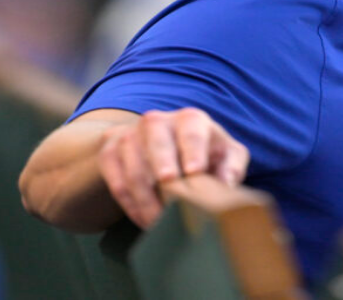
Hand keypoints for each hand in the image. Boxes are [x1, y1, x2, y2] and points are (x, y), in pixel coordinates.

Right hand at [97, 108, 249, 227]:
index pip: (191, 132)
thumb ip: (232, 165)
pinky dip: (131, 205)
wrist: (164, 145)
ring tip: (161, 224)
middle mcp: (157, 122)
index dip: (192, 151)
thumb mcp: (225, 154)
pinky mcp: (110, 152)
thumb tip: (226, 184)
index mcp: (190, 119)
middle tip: (170, 193)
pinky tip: (145, 220)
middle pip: (156, 143)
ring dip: (148, 200)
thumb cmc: (204, 153)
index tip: (194, 172)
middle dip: (163, 167)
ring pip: (134, 169)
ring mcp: (130, 135)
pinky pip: (117, 182)